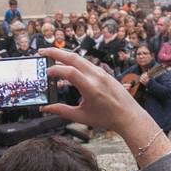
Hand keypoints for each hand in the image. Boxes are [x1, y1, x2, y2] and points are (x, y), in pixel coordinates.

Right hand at [40, 48, 168, 165]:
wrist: (128, 116)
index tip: (46, 73)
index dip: (55, 70)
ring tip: (50, 56)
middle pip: (73, 57)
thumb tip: (45, 108)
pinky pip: (86, 63)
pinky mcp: (103, 72)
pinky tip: (66, 67)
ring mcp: (101, 72)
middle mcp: (96, 76)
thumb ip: (61, 111)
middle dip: (55, 52)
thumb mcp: (81, 116)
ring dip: (64, 55)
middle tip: (41, 52)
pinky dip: (73, 62)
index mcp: (91, 88)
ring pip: (80, 58)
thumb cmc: (106, 118)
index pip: (70, 72)